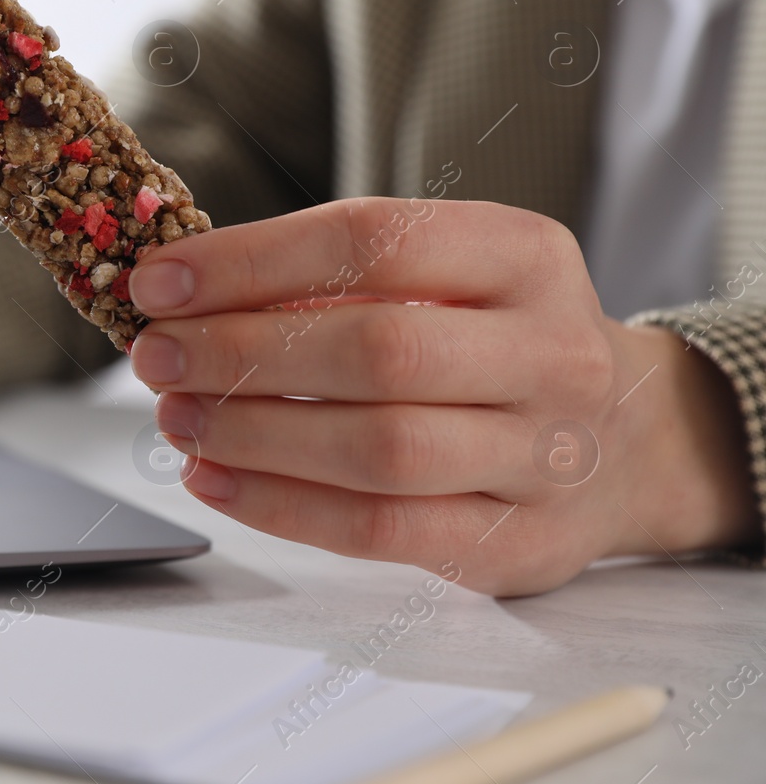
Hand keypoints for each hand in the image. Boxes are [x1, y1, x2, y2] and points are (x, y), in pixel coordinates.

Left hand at [127, 197, 758, 594]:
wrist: (628, 442)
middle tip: (156, 355)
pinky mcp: (518, 541)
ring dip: (253, 434)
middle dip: (243, 351)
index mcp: (525, 254)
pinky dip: (281, 506)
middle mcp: (552, 350)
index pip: (372, 242)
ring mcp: (545, 455)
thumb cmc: (492, 342)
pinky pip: (381, 530)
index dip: (250, 262)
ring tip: (176, 417)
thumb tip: (182, 289)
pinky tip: (214, 479)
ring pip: (379, 447)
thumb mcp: (447, 276)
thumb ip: (335, 275)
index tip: (160, 281)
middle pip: (376, 349)